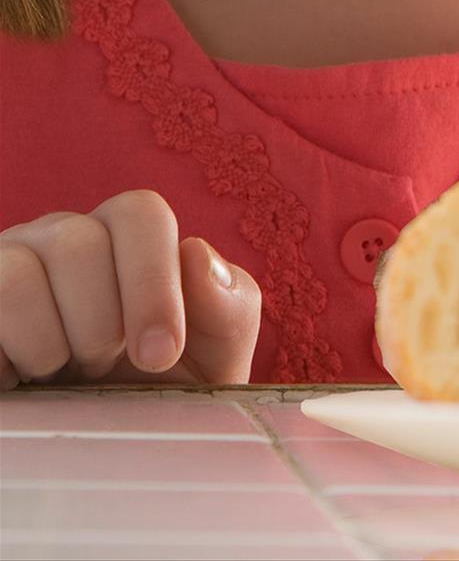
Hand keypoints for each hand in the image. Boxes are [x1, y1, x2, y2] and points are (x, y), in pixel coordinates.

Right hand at [0, 190, 260, 387]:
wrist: (99, 451)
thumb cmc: (156, 392)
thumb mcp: (212, 359)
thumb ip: (229, 306)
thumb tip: (197, 255)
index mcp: (127, 236)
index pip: (140, 213)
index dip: (152, 282)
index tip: (160, 355)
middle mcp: (62, 238)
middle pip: (79, 242)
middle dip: (101, 324)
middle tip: (105, 366)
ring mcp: (7, 265)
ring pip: (17, 274)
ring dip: (49, 342)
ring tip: (62, 373)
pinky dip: (6, 359)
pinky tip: (20, 380)